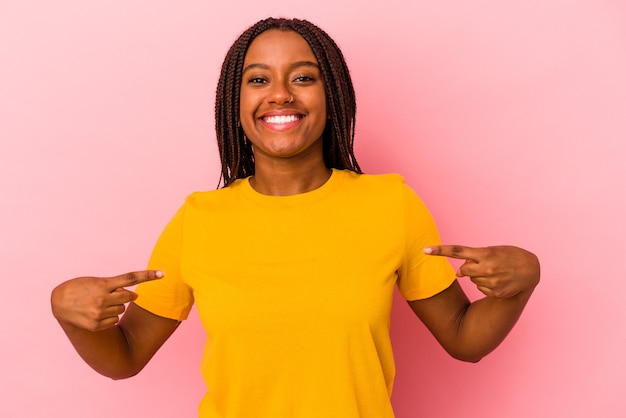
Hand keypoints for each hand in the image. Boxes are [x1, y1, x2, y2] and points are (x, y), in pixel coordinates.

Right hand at [51, 270, 162, 331]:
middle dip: (124, 295)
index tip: (163, 274)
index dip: (148, 275)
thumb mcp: (96, 281)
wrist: (59, 303)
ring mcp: (100, 314)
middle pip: (129, 296)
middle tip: (110, 294)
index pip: (130, 278)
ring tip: (98, 304)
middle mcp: (102, 299)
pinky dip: (109, 317)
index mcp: (103, 285)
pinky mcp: (97, 325)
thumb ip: (115, 286)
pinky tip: (96, 314)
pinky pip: (114, 320)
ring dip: (115, 306)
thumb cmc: (80, 288)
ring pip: (122, 309)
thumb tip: (134, 295)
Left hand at [424, 245, 539, 298]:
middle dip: (468, 268)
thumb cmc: (509, 256)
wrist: (532, 270)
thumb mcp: (493, 251)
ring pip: (472, 280)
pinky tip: (499, 281)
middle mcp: (487, 268)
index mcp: (486, 253)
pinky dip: (487, 285)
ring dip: (479, 276)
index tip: (425, 250)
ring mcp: (492, 282)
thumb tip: (458, 273)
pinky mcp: (495, 292)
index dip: (440, 250)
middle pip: (463, 270)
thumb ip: (474, 259)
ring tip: (496, 272)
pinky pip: (481, 288)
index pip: (458, 251)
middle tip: (484, 265)